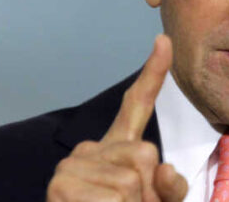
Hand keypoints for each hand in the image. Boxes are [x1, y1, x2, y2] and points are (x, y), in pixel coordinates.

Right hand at [47, 34, 187, 201]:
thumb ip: (168, 188)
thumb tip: (164, 170)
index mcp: (116, 150)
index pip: (136, 106)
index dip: (153, 74)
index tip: (163, 41)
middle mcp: (90, 149)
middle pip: (145, 153)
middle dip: (148, 191)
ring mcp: (73, 164)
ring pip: (131, 181)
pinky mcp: (61, 184)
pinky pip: (113, 198)